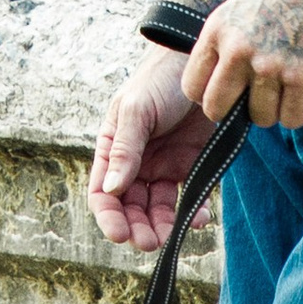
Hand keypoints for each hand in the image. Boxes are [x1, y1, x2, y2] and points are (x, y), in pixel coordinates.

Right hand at [90, 47, 223, 253]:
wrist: (200, 60)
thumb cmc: (160, 79)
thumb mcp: (136, 109)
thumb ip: (125, 149)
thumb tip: (111, 189)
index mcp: (113, 149)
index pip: (102, 192)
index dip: (108, 217)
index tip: (120, 235)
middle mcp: (136, 162)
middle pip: (130, 207)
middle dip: (137, 228)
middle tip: (149, 243)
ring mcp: (164, 165)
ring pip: (158, 208)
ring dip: (162, 225)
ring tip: (172, 237)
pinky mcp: (191, 165)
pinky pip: (188, 197)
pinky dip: (192, 212)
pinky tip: (198, 218)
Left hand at [185, 0, 302, 131]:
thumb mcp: (241, 6)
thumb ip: (225, 42)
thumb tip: (218, 80)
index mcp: (218, 30)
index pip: (192, 85)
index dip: (209, 95)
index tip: (228, 94)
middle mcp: (238, 50)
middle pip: (216, 110)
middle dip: (236, 112)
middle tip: (257, 101)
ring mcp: (269, 66)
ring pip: (260, 118)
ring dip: (277, 110)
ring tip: (290, 89)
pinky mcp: (302, 78)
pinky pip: (293, 119)